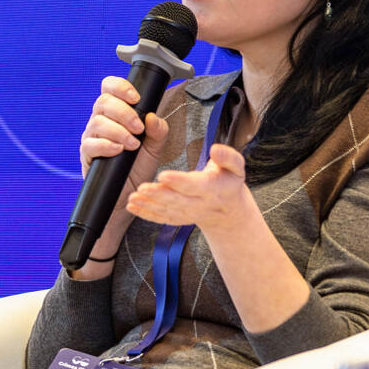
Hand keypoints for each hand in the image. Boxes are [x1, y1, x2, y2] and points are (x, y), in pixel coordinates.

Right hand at [71, 76, 171, 276]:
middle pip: (103, 102)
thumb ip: (157, 132)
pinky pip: (90, 144)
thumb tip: (153, 116)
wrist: (126, 199)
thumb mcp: (154, 150)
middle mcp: (101, 122)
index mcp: (116, 114)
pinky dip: (106, 145)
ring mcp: (91, 138)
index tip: (137, 98)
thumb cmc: (138, 171)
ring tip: (132, 144)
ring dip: (118, 130)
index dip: (121, 87)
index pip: (110, 88)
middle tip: (139, 128)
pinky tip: (118, 151)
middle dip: (123, 112)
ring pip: (97, 122)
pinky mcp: (87, 155)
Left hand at [124, 143, 257, 238]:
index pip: (195, 186)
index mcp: (214, 189)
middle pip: (178, 201)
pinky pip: (162, 218)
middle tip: (142, 188)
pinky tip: (132, 207)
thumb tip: (215, 149)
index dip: (179, 181)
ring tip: (133, 198)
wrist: (229, 212)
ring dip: (149, 205)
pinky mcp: (179, 219)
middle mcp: (201, 204)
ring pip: (167, 211)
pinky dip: (146, 214)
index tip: (163, 175)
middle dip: (159, 195)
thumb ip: (228, 157)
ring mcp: (189, 214)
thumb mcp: (236, 167)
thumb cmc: (229, 182)